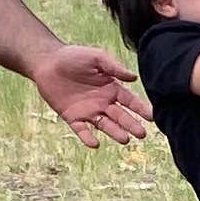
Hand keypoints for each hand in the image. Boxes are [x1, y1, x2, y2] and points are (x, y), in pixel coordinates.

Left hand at [29, 39, 150, 145]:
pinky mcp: (72, 117)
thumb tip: (134, 78)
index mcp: (111, 88)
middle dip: (132, 125)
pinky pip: (81, 130)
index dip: (141, 109)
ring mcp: (88, 111)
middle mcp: (103, 102)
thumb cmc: (73, 57)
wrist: (47, 62)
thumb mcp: (96, 57)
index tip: (152, 117)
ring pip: (105, 125)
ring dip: (115, 132)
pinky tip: (95, 144)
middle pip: (121, 116)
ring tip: (125, 139)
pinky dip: (87, 138)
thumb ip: (114, 67)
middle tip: (142, 134)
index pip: (130, 101)